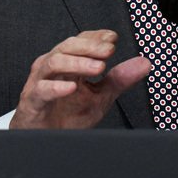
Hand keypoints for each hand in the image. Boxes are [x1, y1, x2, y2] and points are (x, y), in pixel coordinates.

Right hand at [9, 30, 150, 129]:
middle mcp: (52, 67)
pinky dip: (57, 88)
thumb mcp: (100, 96)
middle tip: (108, 50)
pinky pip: (42, 90)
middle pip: (67, 46)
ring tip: (98, 67)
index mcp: (67, 62)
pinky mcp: (33, 101)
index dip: (95, 37)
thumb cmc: (67, 115)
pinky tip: (72, 88)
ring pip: (54, 63)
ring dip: (77, 63)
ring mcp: (40, 82)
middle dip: (89, 46)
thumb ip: (119, 79)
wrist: (47, 140)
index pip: (80, 41)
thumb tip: (144, 64)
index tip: (113, 38)